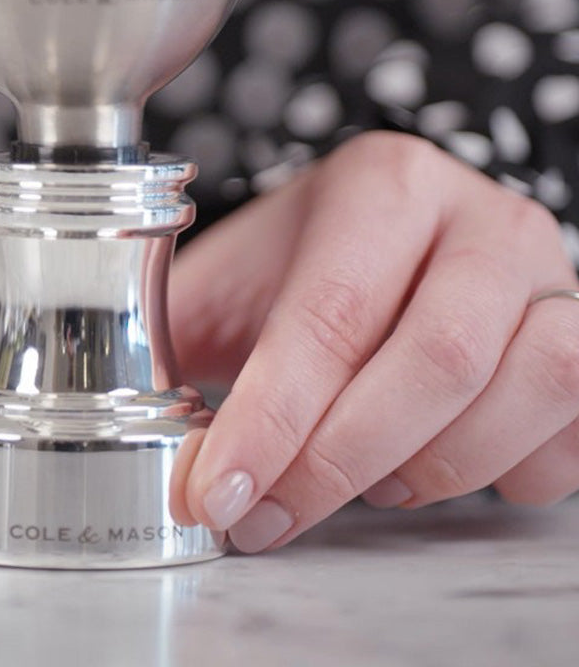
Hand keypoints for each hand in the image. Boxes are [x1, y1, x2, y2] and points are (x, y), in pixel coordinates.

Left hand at [167, 131, 578, 552]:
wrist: (385, 246)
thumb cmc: (297, 268)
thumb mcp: (228, 282)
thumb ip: (174, 339)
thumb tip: (158, 453)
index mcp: (382, 183)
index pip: (331, 313)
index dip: (273, 417)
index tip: (217, 489)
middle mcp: (481, 215)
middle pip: (438, 358)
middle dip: (341, 460)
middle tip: (267, 512)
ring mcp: (553, 275)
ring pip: (529, 391)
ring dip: (433, 466)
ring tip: (364, 479)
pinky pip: (576, 432)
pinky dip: (510, 474)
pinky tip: (437, 463)